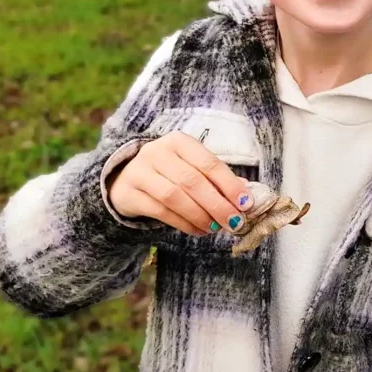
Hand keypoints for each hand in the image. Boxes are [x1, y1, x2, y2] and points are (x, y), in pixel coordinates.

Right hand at [107, 131, 250, 235]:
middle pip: (192, 181)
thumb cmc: (169, 173)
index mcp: (179, 141)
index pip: (209, 163)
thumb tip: (245, 198)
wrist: (125, 179)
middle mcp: (157, 152)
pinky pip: (161, 212)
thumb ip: (216, 180)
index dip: (229, 184)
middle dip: (217, 205)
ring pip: (175, 197)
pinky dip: (183, 223)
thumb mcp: (192, 167)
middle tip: (235, 222)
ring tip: (216, 228)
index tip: (246, 203)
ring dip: (200, 216)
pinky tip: (198, 230)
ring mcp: (140, 172)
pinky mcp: (129, 193)